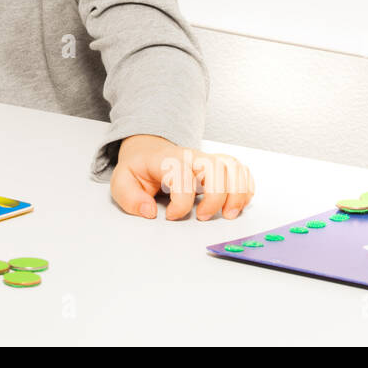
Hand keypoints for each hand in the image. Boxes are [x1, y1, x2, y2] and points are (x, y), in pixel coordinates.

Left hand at [110, 134, 254, 220]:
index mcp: (166, 160)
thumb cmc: (139, 168)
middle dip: (215, 198)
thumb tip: (150, 212)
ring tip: (227, 214)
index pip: (182, 175)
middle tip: (202, 217)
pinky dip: (245, 189)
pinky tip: (236, 205)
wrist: (149, 150)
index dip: (180, 202)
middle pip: (216, 168)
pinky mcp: (219, 166)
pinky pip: (241, 171)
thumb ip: (130, 198)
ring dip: (236, 194)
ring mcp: (207, 159)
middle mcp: (192, 157)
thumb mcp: (122, 181)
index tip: (170, 216)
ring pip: (233, 169)